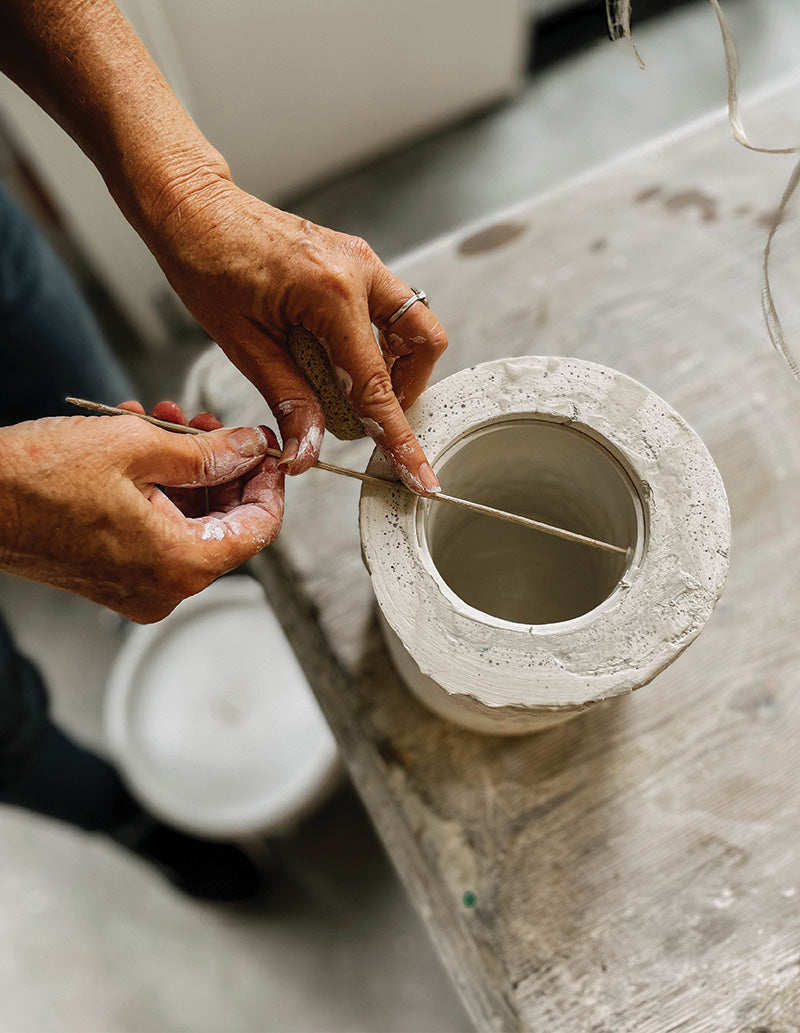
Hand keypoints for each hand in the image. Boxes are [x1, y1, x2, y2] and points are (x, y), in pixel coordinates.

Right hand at [0, 407, 283, 622]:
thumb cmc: (38, 478)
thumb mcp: (138, 448)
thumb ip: (208, 452)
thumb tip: (250, 449)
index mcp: (180, 565)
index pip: (258, 529)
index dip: (268, 483)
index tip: (264, 449)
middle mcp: (164, 588)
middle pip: (223, 524)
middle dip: (220, 466)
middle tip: (209, 423)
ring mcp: (137, 586)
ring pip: (188, 521)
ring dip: (185, 469)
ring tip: (168, 421)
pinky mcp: (112, 576)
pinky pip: (156, 530)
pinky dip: (157, 488)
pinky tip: (141, 443)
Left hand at [143, 174, 447, 493]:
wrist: (194, 208)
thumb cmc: (207, 264)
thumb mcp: (244, 345)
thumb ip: (288, 398)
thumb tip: (309, 450)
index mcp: (331, 294)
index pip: (376, 383)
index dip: (397, 437)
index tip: (419, 474)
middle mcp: (360, 271)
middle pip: (424, 342)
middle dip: (407, 387)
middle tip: (367, 413)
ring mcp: (362, 260)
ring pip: (414, 322)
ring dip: (395, 363)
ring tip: (348, 384)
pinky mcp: (355, 260)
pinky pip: (390, 306)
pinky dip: (377, 340)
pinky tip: (337, 354)